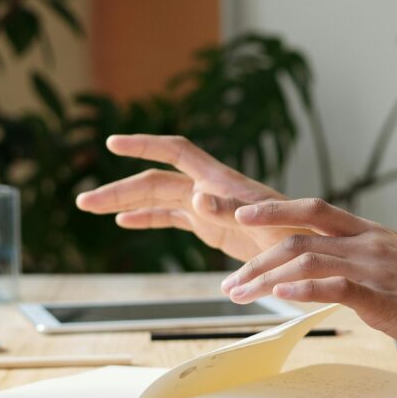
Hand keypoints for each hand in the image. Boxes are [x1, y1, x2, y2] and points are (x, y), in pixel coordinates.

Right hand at [74, 135, 297, 261]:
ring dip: (125, 202)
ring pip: (159, 199)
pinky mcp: (213, 229)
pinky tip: (124, 222)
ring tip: (90, 207)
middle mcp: (211, 189)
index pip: (176, 153)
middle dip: (120, 187)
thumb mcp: (267, 224)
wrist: (314, 253)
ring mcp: (210, 208)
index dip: (145, 145)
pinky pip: (173, 219)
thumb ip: (232, 210)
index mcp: (221, 181)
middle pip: (156, 181)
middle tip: (82, 202)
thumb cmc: (297, 235)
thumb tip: (196, 196)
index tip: (113, 144)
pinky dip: (147, 219)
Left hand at [221, 198, 396, 369]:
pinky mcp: (382, 297)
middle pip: (299, 236)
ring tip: (238, 296)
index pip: (315, 210)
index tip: (241, 217)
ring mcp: (376, 268)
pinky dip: (302, 288)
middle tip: (229, 282)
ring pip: (306, 259)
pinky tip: (280, 296)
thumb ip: (362, 273)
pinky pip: (334, 286)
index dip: (274, 210)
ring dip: (265, 277)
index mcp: (373, 235)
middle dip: (255, 257)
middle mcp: (370, 243)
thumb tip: (332, 285)